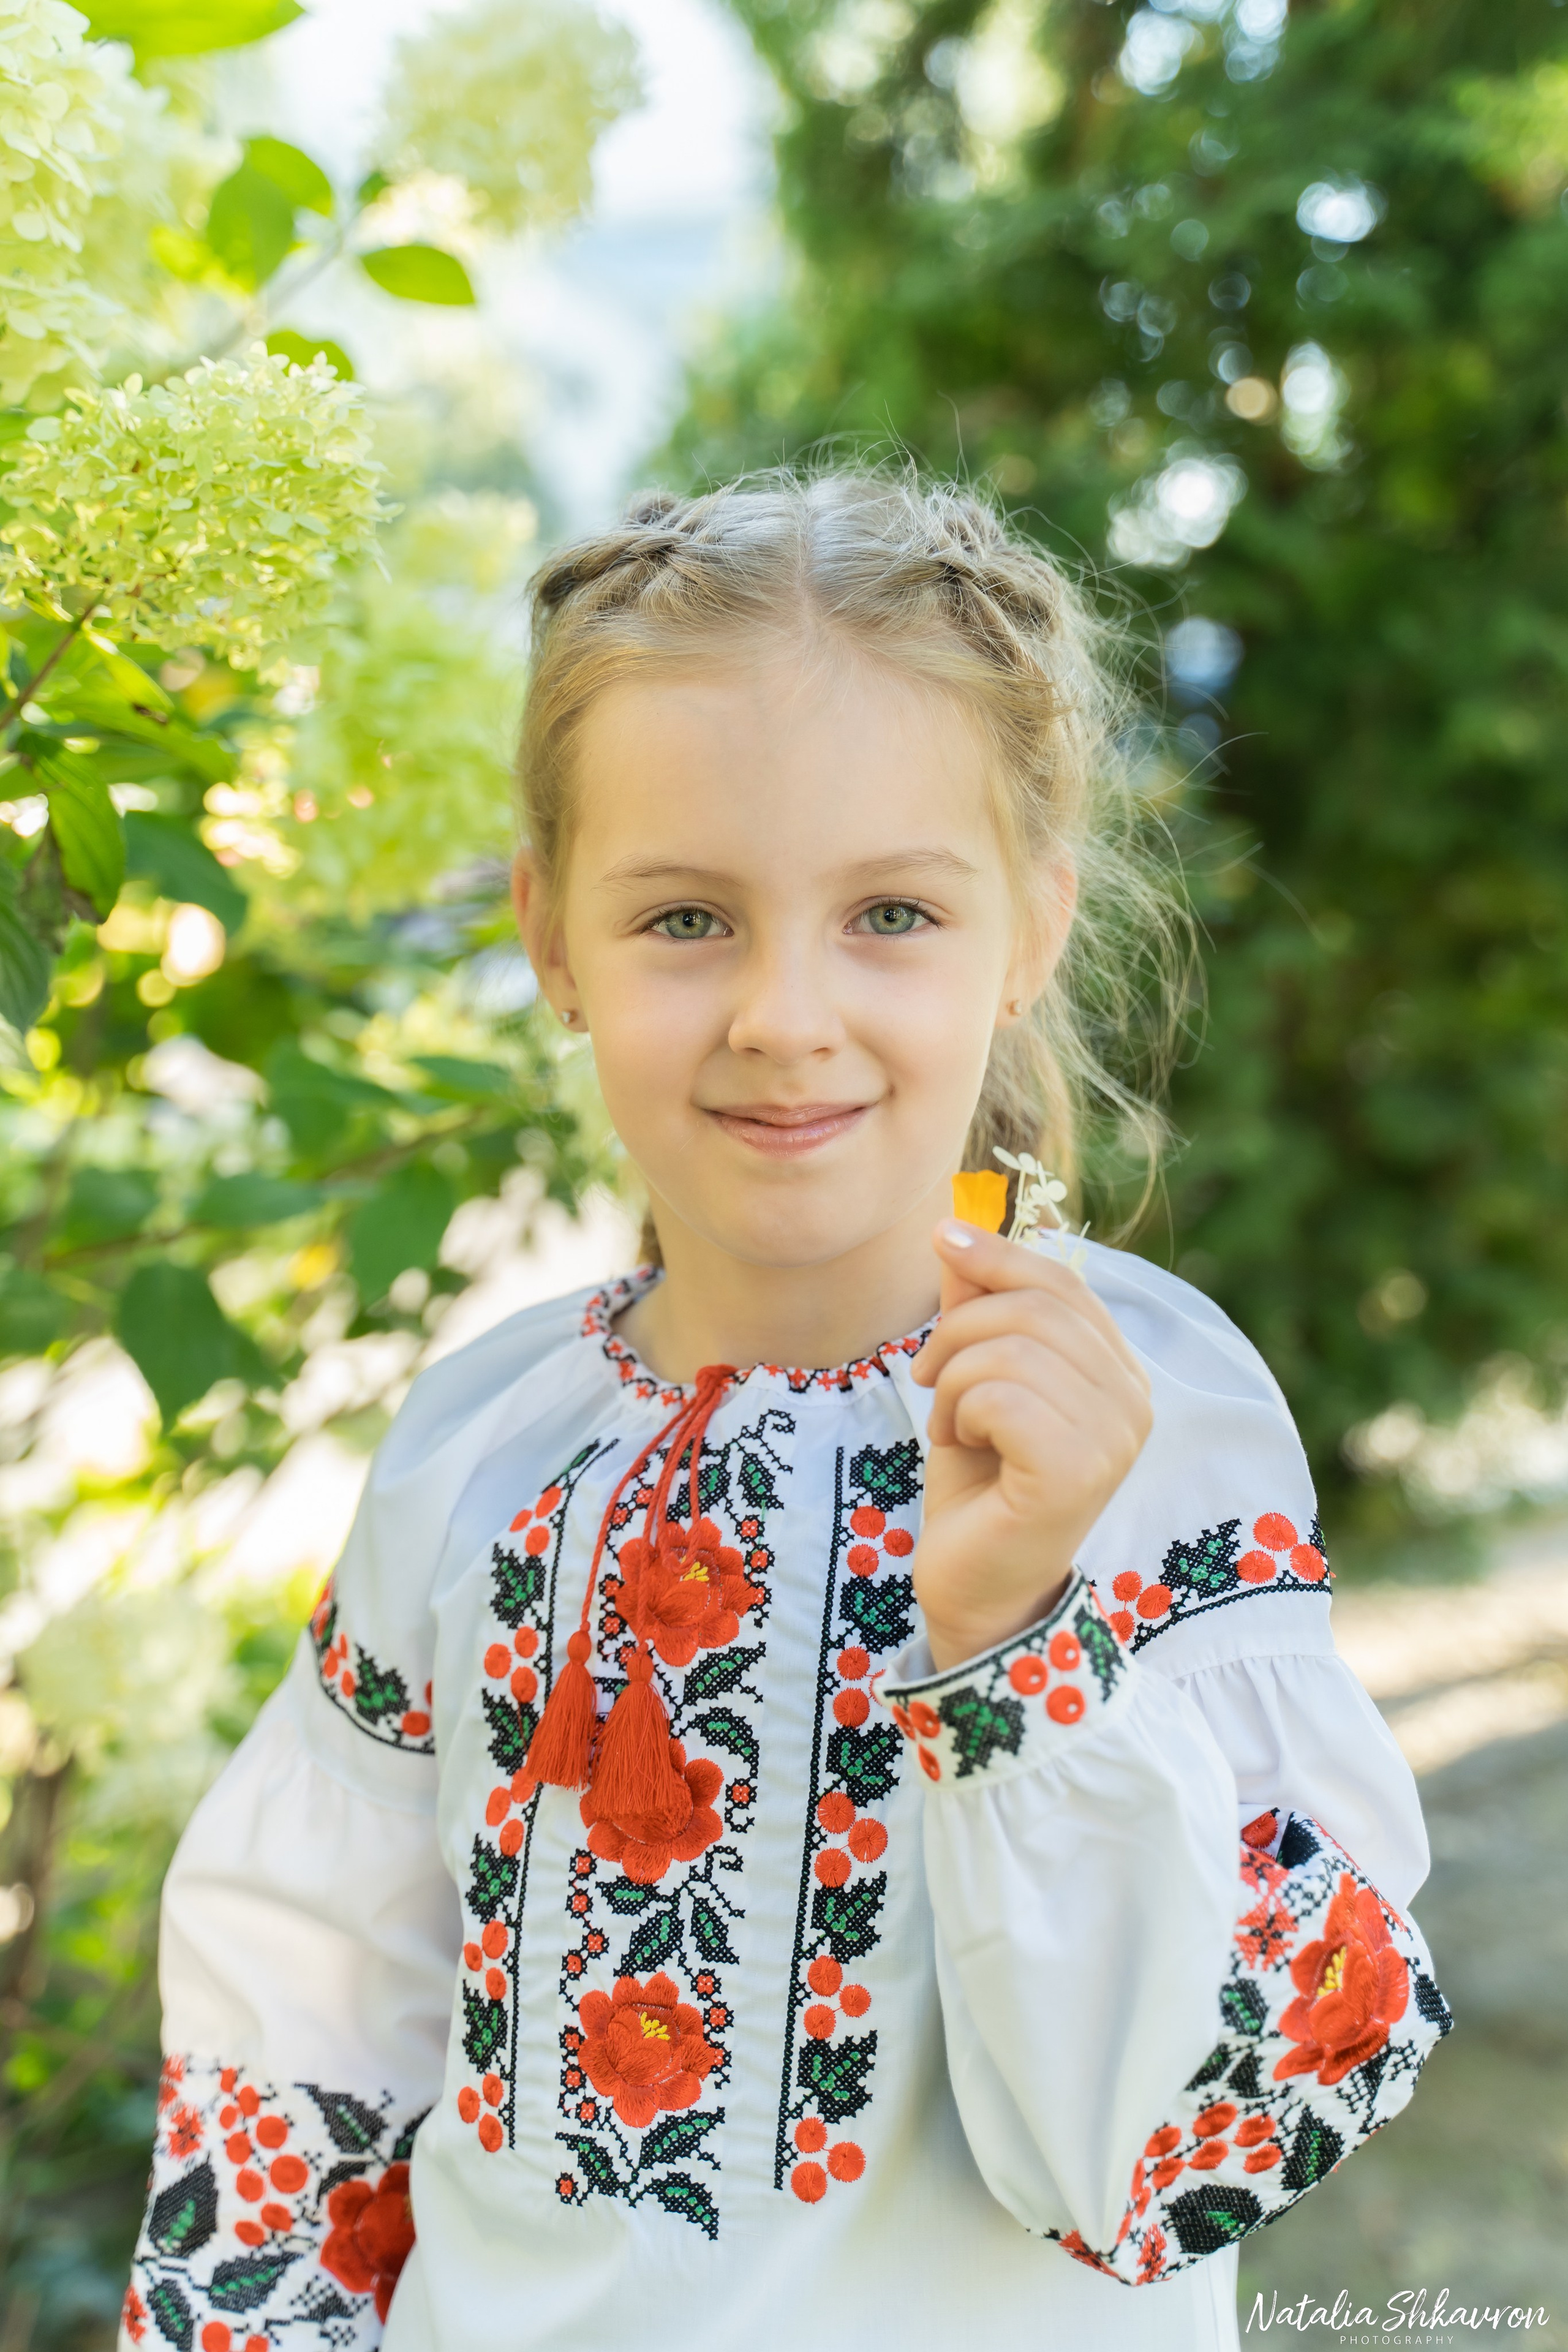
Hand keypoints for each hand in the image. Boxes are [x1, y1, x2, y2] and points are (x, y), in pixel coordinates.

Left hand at [909, 1219, 1153, 1671]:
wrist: (973, 1583)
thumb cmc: (977, 1484)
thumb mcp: (969, 1378)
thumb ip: (974, 1306)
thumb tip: (956, 1225)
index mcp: (1118, 1372)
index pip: (1063, 1283)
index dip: (999, 1252)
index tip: (940, 1239)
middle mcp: (1133, 1400)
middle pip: (1030, 1309)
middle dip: (956, 1333)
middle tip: (929, 1380)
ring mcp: (1114, 1438)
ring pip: (1008, 1350)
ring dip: (952, 1383)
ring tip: (951, 1425)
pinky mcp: (1077, 1471)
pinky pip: (1001, 1397)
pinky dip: (959, 1416)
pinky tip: (963, 1450)